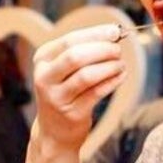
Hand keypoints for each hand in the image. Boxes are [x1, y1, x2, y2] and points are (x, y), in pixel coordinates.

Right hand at [30, 25, 127, 151]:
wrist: (54, 131)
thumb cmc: (65, 92)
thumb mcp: (64, 69)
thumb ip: (83, 50)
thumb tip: (112, 33)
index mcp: (42, 60)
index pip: (70, 40)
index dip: (95, 34)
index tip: (115, 31)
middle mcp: (45, 78)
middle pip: (76, 56)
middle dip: (102, 49)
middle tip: (118, 50)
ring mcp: (57, 98)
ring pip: (87, 75)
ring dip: (109, 67)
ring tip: (121, 64)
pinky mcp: (72, 114)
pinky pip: (96, 93)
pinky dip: (112, 81)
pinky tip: (121, 76)